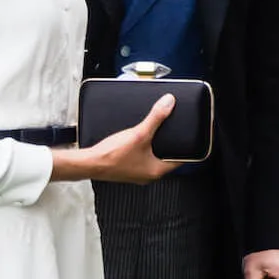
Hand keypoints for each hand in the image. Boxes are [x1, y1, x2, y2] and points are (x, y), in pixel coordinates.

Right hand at [58, 94, 180, 183]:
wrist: (89, 163)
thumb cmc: (112, 155)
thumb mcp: (139, 133)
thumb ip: (156, 118)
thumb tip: (168, 104)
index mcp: (156, 171)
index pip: (180, 160)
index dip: (185, 147)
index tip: (188, 138)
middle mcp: (148, 175)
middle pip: (166, 158)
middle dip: (167, 144)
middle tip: (168, 132)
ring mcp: (136, 173)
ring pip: (152, 158)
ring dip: (153, 146)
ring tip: (151, 134)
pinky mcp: (126, 169)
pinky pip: (139, 158)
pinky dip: (141, 149)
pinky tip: (134, 140)